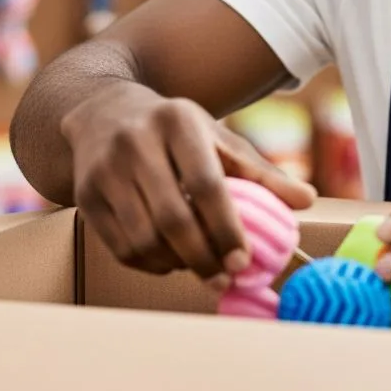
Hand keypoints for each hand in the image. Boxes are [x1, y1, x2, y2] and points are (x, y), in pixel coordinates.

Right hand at [60, 80, 315, 283]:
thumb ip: (259, 171)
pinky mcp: (84, 195)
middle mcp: (135, 141)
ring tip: (200, 267)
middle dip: (203, 256)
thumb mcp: (216, 137)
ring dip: (176, 263)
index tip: (244, 259)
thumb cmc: (173, 129)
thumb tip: (306, 200)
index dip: (227, 226)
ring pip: (144, 238)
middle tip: (224, 278)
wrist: (103, 112)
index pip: (206, 182)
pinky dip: (150, 264)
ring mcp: (104, 169)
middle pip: (172, 217)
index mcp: (177, 121)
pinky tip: (170, 260)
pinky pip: (121, 247)